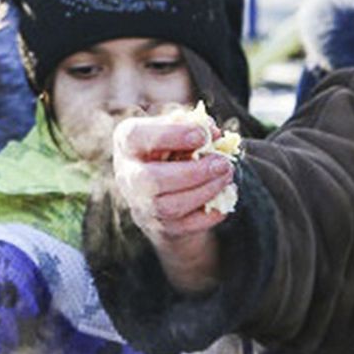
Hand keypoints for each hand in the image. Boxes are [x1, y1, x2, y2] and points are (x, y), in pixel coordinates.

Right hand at [110, 117, 231, 291]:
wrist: (163, 189)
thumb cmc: (171, 149)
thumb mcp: (177, 130)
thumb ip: (194, 126)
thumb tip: (215, 134)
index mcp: (127, 143)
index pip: (136, 137)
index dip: (171, 135)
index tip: (202, 135)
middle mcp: (127, 176)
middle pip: (152, 180)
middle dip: (194, 172)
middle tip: (223, 163)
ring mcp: (142, 206)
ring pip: (169, 207)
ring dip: (205, 191)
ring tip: (227, 176)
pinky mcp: (161, 227)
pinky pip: (186, 227)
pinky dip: (211, 213)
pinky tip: (226, 195)